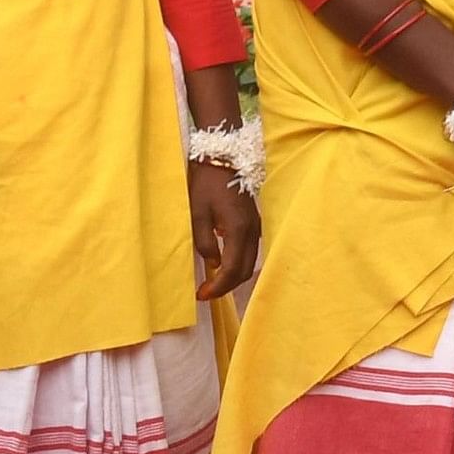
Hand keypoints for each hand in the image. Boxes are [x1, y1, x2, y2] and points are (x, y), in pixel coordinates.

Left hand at [188, 160, 261, 299]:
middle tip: (206, 292)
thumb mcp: (197, 213)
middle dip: (227, 286)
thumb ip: (205, 241)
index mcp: (238, 230)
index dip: (218, 286)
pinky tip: (223, 263)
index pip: (232, 269)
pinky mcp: (254, 222)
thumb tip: (213, 262)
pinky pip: (250, 251)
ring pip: (250, 262)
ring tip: (213, 281)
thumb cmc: (206, 185)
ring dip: (233, 276)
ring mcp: (256, 227)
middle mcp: (252, 231)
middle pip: (246, 270)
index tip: (202, 295)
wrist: (224, 159)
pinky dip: (238, 263)